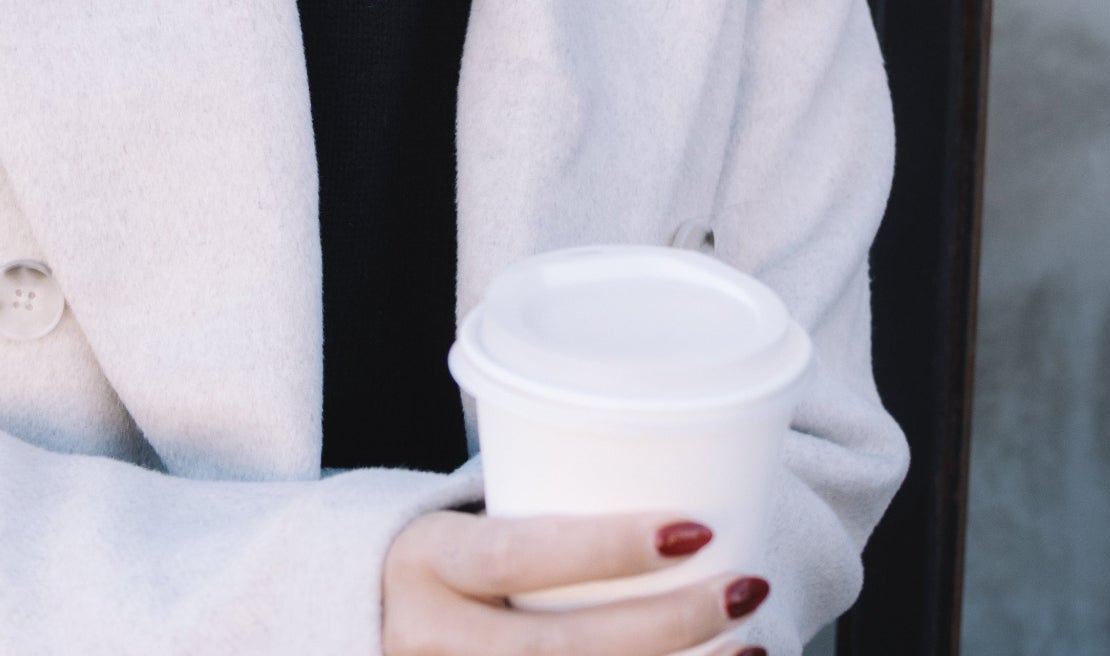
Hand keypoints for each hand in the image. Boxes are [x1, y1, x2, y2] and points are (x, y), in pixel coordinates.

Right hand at [383, 509, 769, 654]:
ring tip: (752, 648)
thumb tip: (668, 471)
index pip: (520, 554)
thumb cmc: (438, 564)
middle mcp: (431, 640)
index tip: (694, 529)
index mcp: (426, 561)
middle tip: (746, 588)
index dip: (606, 548)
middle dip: (667, 625)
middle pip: (561, 648)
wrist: (356, 625)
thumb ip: (537, 528)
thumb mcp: (462, 529)